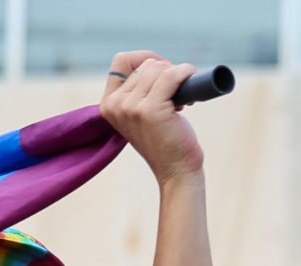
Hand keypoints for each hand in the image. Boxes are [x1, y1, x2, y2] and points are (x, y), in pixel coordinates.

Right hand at [101, 52, 207, 185]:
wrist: (176, 173)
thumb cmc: (166, 142)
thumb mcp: (142, 114)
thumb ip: (139, 91)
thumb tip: (157, 63)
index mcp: (108, 104)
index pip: (121, 61)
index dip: (143, 59)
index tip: (162, 69)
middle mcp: (116, 104)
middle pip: (145, 65)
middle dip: (166, 73)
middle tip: (177, 94)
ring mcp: (131, 107)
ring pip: (158, 69)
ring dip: (177, 76)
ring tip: (183, 98)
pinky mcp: (151, 109)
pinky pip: (171, 76)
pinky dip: (185, 73)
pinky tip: (191, 77)